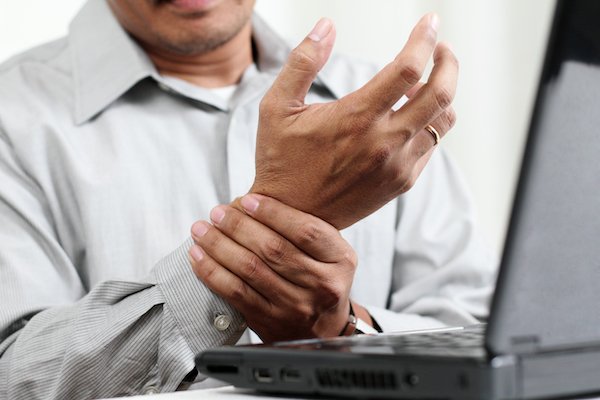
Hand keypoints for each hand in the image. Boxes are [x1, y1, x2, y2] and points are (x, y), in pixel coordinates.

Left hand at [188, 194, 357, 341]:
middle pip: (274, 249)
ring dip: (219, 246)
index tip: (247, 200)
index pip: (306, 231)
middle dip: (239, 226)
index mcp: (340, 260)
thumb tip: (252, 201)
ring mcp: (295, 306)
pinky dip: (212, 272)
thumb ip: (303, 230)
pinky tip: (198, 257)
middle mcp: (322, 285)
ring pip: (251, 270)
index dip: (274, 213)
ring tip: (202, 230)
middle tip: (217, 212)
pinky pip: (235, 293)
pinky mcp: (270, 321)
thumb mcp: (330, 253)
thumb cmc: (320, 279)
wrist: (323, 331)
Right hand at [250, 14, 457, 228]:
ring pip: (443, 121)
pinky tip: (409, 116)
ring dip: (442, 94)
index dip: (423, 39)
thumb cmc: (281, 160)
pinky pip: (432, 146)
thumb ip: (302, 62)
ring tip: (422, 83)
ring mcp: (397, 166)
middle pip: (441, 93)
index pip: (408, 69)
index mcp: (355, 118)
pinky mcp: (401, 182)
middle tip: (441, 48)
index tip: (428, 22)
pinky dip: (430, 123)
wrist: (291, 218)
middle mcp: (384, 143)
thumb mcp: (277, 107)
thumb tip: (326, 26)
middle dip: (448, 62)